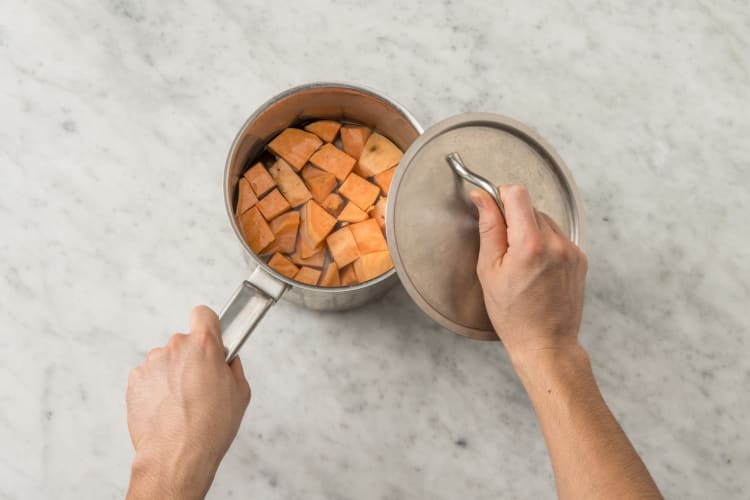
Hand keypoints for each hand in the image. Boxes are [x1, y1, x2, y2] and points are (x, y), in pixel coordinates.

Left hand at [126, 305, 250, 499]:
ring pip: (166, 360)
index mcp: (204, 345)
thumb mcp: (240, 393)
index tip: (210, 337)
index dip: (208, 325)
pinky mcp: (135, 379)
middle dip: (191, 359)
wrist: (176, 454)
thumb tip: (226, 361)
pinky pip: (149, 377)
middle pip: (184, 343)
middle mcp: (175, 348)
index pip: (203, 314)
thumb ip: (232, 367)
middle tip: (200, 385)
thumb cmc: (209, 427)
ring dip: (172, 374)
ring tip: (182, 403)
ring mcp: (152, 363)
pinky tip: (166, 409)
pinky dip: (156, 389)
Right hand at [470, 185, 587, 361]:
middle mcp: (556, 243)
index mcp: (530, 244)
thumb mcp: (489, 270)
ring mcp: (571, 250)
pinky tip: (536, 268)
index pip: (518, 194)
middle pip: (530, 206)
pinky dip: (544, 243)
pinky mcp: (580, 258)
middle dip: (513, 219)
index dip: (501, 197)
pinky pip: (557, 236)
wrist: (546, 343)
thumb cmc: (513, 314)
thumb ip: (489, 228)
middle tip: (504, 250)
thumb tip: (482, 197)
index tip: (493, 212)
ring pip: (544, 220)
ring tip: (521, 262)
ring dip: (529, 231)